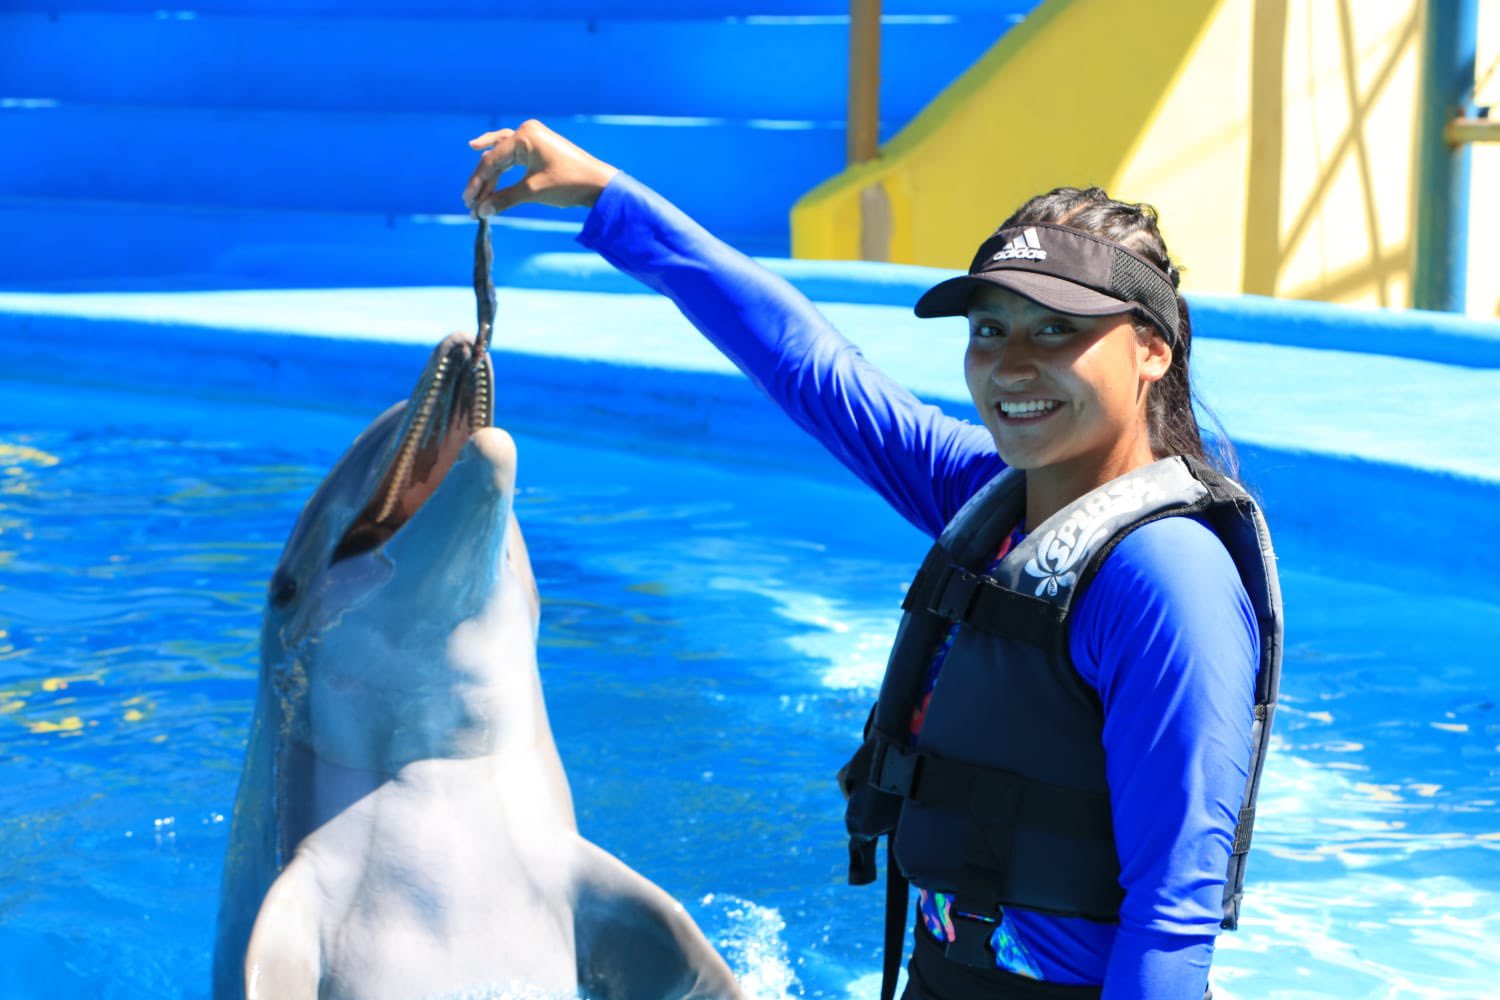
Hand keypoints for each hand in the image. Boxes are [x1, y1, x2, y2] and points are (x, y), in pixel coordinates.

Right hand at [463, 119, 617, 217]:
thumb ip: (504, 199)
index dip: (478, 183)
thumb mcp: (533, 191)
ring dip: (490, 177)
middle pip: (494, 157)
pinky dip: (502, 171)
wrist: (599, 184)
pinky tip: (486, 170)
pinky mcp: (538, 148)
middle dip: (482, 182)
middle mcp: (526, 132)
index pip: (491, 160)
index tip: (469, 203)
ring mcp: (533, 138)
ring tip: (475, 196)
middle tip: (470, 203)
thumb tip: (481, 211)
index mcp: (524, 136)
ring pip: (502, 158)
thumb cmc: (569, 183)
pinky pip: (513, 158)